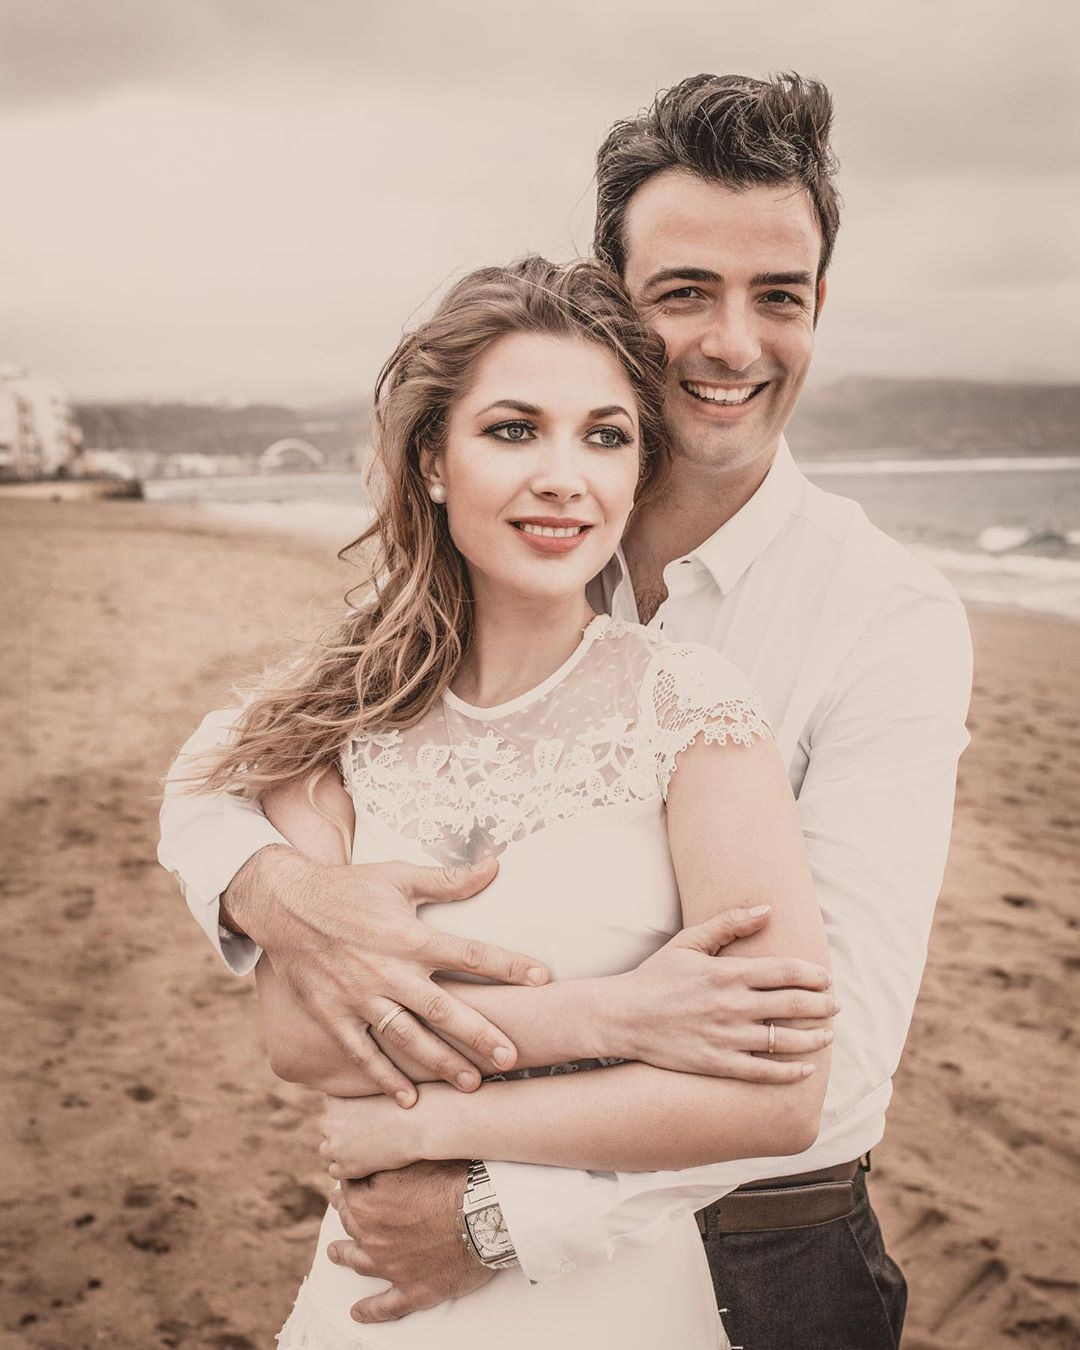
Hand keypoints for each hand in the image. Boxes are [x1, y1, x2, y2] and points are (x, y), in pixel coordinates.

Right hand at [226, 846, 548, 1102]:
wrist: (284, 903)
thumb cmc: (348, 888)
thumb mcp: (398, 876)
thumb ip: (449, 878)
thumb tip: (496, 865)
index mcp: (409, 936)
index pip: (470, 952)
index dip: (508, 964)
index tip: (542, 977)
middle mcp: (388, 972)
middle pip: (443, 1009)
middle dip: (479, 1035)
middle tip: (512, 1057)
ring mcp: (359, 998)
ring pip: (407, 1038)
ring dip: (440, 1063)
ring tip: (472, 1084)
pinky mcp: (333, 1015)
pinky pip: (362, 1053)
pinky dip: (384, 1077)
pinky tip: (407, 1098)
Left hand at [321, 1094, 429, 1179]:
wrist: (419, 1122)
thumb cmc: (406, 1099)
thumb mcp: (379, 1085)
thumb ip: (363, 1092)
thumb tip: (358, 1103)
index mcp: (334, 1099)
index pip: (331, 1107)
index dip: (348, 1110)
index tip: (365, 1113)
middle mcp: (329, 1121)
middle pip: (328, 1128)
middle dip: (343, 1130)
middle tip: (366, 1131)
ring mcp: (335, 1146)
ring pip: (329, 1150)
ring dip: (344, 1150)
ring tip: (367, 1147)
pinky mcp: (345, 1167)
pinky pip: (336, 1171)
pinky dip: (348, 1168)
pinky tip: (367, 1161)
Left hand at [326, 1162, 493, 1323]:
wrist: (486, 1214)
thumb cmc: (454, 1178)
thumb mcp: (414, 1157)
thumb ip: (387, 1159)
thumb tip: (373, 1153)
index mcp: (367, 1203)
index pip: (348, 1188)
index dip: (349, 1181)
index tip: (347, 1179)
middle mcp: (371, 1237)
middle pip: (350, 1222)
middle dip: (344, 1212)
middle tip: (339, 1208)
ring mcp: (390, 1267)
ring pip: (358, 1262)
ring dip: (344, 1256)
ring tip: (334, 1253)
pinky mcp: (412, 1290)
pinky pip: (384, 1306)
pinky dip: (369, 1311)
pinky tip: (357, 1313)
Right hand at [611, 906, 836, 1080]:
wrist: (624, 1016)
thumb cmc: (658, 976)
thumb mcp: (688, 941)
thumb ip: (728, 923)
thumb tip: (767, 909)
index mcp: (727, 973)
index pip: (784, 972)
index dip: (813, 975)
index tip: (827, 978)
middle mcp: (731, 1005)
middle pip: (792, 1005)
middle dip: (822, 1005)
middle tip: (836, 1005)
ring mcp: (725, 1038)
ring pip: (784, 1040)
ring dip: (813, 1038)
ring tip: (827, 1035)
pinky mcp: (717, 1064)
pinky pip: (763, 1072)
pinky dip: (789, 1071)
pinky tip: (805, 1068)